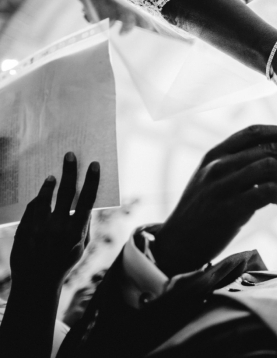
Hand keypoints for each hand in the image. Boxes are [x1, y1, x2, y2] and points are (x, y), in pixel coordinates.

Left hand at [11, 153, 99, 286]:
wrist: (36, 280)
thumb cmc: (63, 262)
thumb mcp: (81, 246)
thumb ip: (84, 224)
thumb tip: (87, 205)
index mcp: (77, 231)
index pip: (87, 199)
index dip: (92, 180)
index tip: (93, 165)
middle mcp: (59, 226)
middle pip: (66, 192)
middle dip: (70, 171)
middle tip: (69, 155)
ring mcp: (40, 227)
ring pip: (45, 197)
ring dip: (50, 184)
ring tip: (52, 176)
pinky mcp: (25, 228)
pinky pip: (32, 208)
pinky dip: (38, 199)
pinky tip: (41, 195)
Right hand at [152, 125, 276, 276]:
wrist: (178, 242)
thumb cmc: (204, 209)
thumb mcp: (214, 178)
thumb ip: (238, 164)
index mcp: (215, 153)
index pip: (254, 132)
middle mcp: (217, 165)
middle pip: (268, 148)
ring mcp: (222, 186)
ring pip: (269, 166)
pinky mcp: (229, 208)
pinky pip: (266, 191)